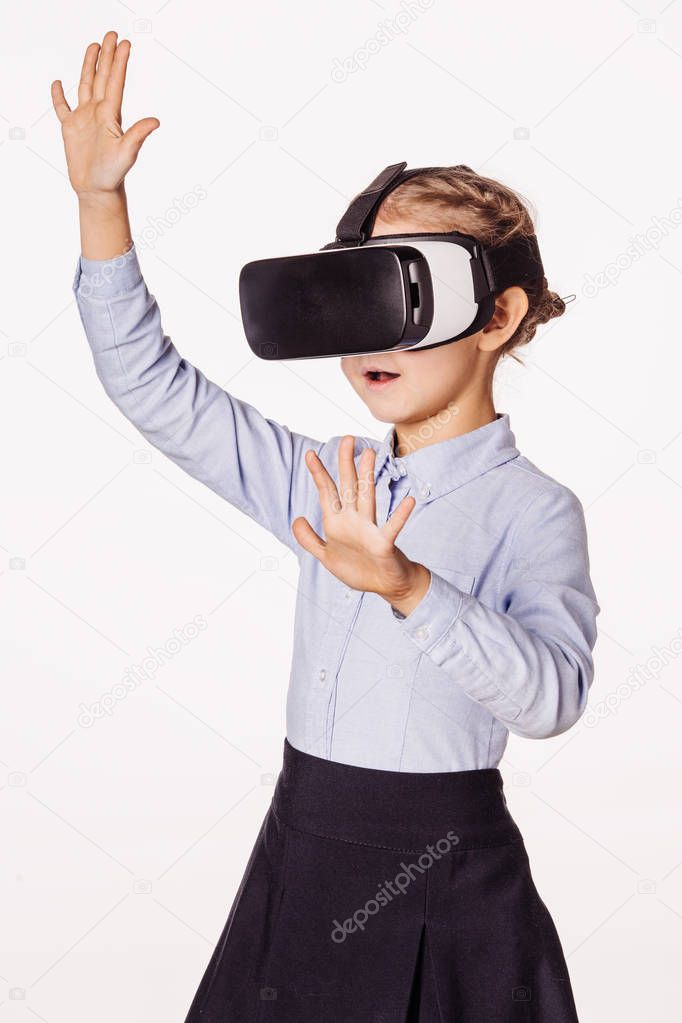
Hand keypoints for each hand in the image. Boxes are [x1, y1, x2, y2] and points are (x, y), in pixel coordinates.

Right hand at [51, 30, 158, 199]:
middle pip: (102, 78)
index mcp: (111, 115)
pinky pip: (63, 107)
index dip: (119, 63)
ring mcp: (84, 119)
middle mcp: (99, 113)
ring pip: (85, 85)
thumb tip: (156, 121)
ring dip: (89, 66)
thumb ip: (138, 134)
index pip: (115, 83)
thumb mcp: (127, 153)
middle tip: (111, 34)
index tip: (125, 43)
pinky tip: (58, 83)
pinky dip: (59, 96)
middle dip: (107, 56)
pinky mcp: (70, 129)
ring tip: (94, 47)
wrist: (97, 190)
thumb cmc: (113, 174)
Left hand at [291, 435, 430, 613]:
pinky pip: (392, 527)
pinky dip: (400, 515)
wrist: (384, 586)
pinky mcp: (384, 543)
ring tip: (369, 454)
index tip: (310, 453)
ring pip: (367, 497)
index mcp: (338, 522)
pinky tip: (409, 501)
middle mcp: (354, 520)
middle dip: (346, 463)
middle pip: (348, 486)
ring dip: (367, 476)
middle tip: (346, 439)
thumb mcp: (326, 556)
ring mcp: (369, 529)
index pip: (327, 492)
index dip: (318, 473)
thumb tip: (296, 519)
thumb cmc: (358, 569)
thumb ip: (309, 540)